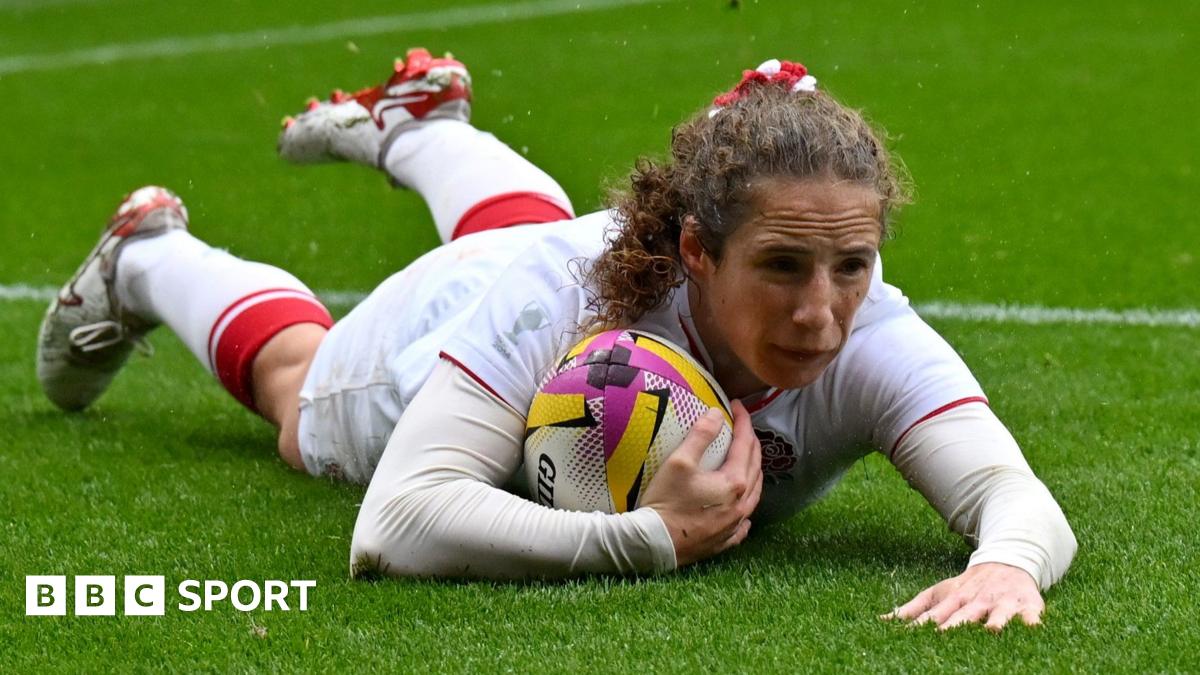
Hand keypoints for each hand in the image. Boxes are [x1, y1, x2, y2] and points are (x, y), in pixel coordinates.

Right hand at [640, 400, 762, 566]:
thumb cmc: (665, 501)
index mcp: (734, 483)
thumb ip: (700, 435)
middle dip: (751, 443)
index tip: (736, 405)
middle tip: (742, 427)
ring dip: (753, 472)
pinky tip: (741, 507)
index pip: (745, 444)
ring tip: (746, 459)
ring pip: (754, 493)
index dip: (743, 421)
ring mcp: (734, 525)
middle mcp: (741, 504)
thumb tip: (716, 414)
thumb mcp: (679, 462)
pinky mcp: (724, 540)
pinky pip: (743, 521)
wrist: (654, 543)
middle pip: (755, 467)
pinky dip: (745, 507)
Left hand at [882, 562, 1043, 631]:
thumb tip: (883, 620)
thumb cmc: (967, 586)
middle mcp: (977, 602)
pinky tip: (1032, 629)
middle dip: (955, 627)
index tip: (911, 638)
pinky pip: (1031, 615)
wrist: (1006, 563)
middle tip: (944, 638)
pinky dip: (1032, 622)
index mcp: (954, 600)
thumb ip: (913, 609)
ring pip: (998, 614)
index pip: (936, 615)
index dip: (924, 626)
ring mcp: (1002, 603)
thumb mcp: (939, 593)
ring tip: (992, 631)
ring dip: (995, 622)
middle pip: (965, 616)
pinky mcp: (1028, 605)